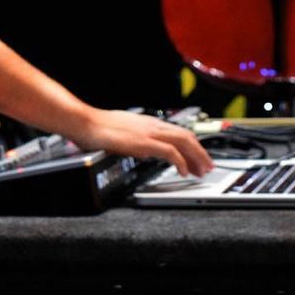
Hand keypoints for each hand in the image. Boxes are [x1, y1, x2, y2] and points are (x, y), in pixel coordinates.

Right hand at [73, 108, 213, 177]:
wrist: (86, 123)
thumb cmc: (99, 127)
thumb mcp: (124, 132)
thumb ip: (138, 139)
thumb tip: (145, 151)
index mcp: (148, 123)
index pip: (178, 131)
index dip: (193, 145)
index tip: (199, 157)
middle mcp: (152, 125)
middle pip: (186, 136)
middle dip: (201, 152)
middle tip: (208, 167)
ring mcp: (149, 133)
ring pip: (183, 142)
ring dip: (196, 157)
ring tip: (202, 171)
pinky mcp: (143, 142)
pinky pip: (170, 152)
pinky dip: (180, 162)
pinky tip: (184, 171)